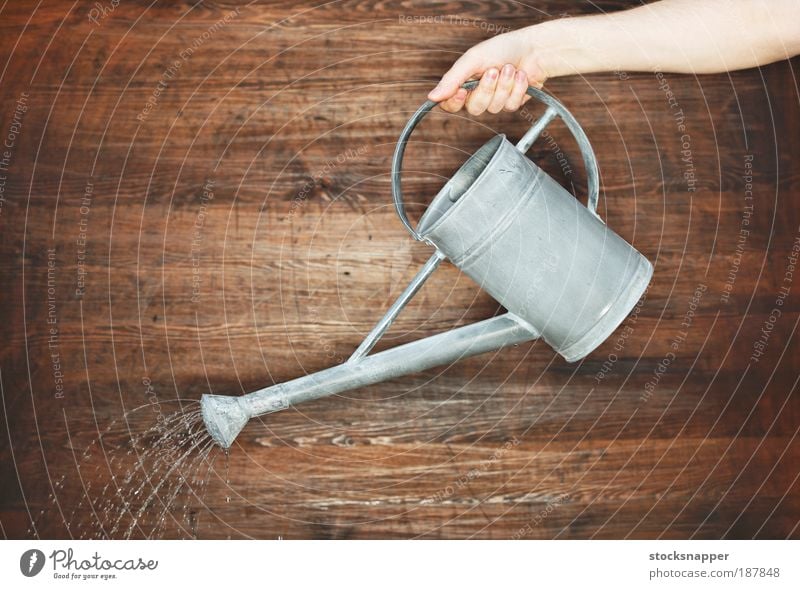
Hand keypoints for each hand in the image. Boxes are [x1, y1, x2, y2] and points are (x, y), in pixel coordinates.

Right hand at [427, 29, 546, 113]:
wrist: (533, 49)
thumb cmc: (502, 48)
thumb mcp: (473, 59)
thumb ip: (452, 79)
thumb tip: (431, 97)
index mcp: (464, 83)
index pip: (450, 104)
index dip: (455, 101)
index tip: (462, 90)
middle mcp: (478, 94)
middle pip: (475, 108)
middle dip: (487, 89)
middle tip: (494, 70)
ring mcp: (495, 101)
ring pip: (494, 107)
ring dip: (505, 85)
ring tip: (510, 68)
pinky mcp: (511, 103)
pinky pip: (511, 106)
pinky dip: (517, 88)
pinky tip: (521, 75)